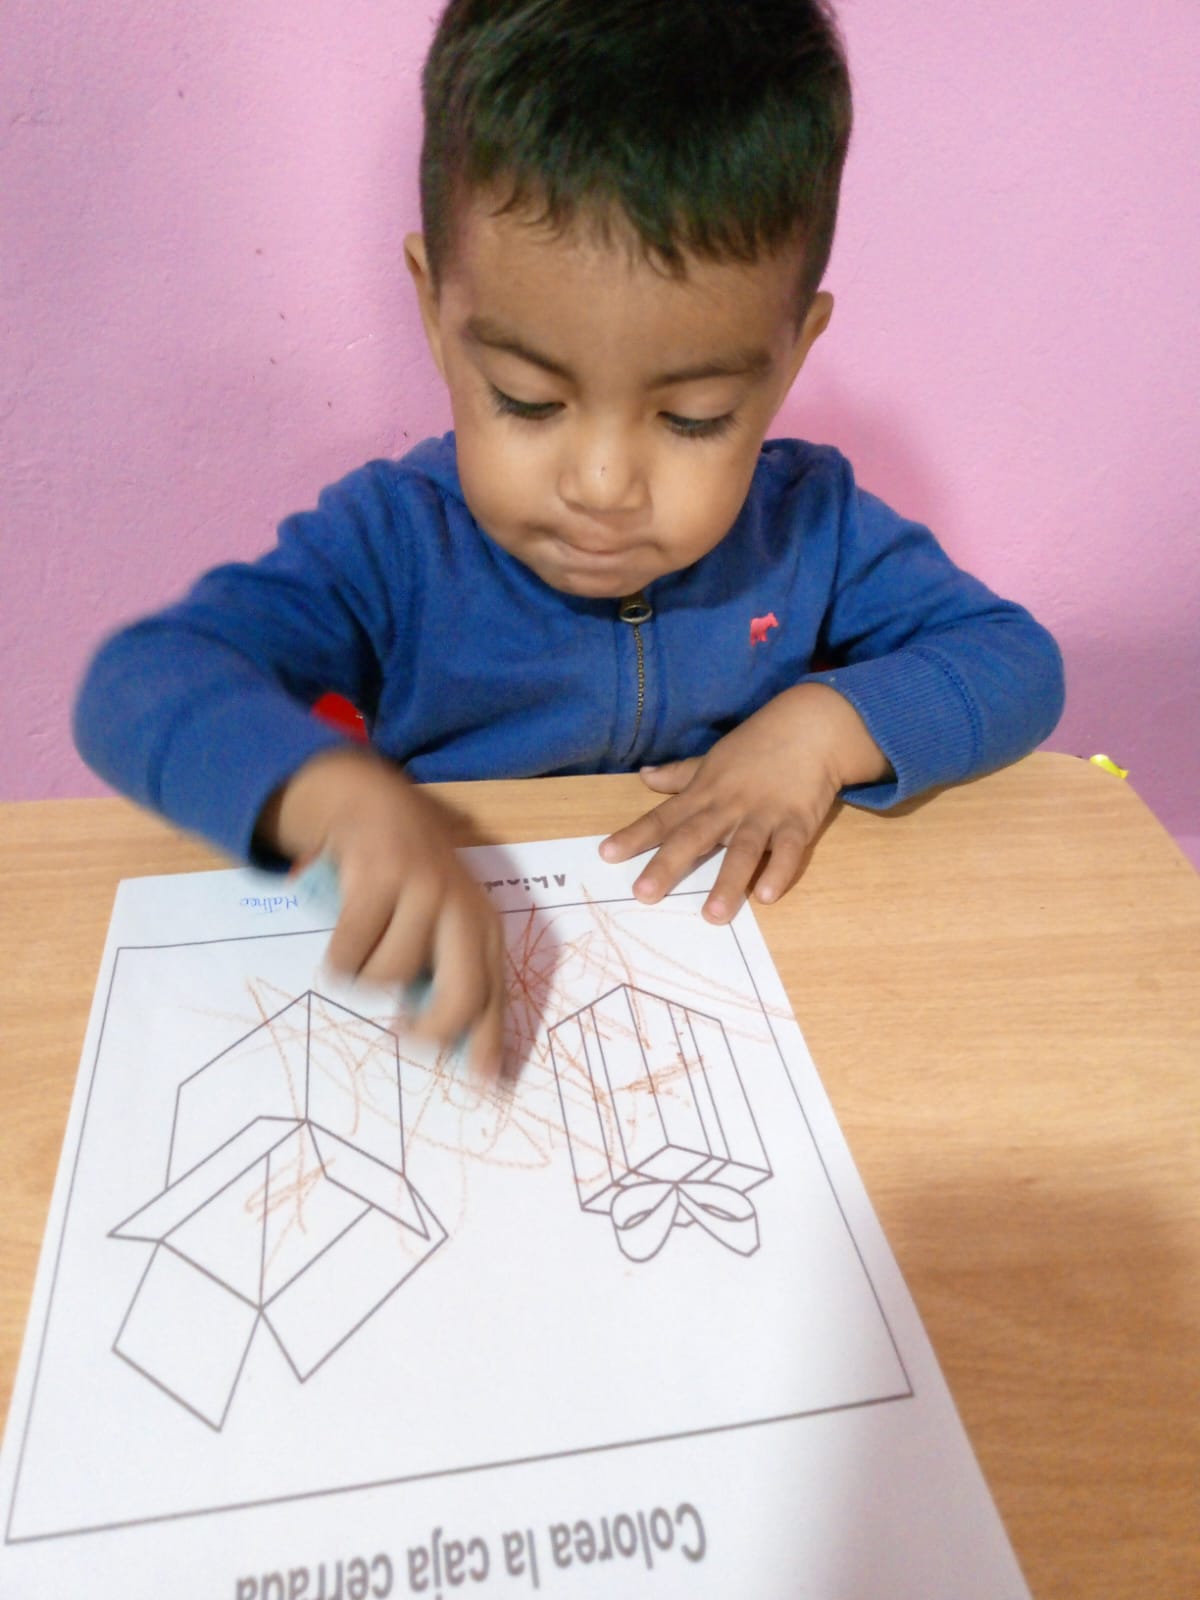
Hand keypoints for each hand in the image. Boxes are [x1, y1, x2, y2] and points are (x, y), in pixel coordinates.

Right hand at [258, 749, 506, 1076]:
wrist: (375, 806)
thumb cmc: (407, 881)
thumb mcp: (439, 923)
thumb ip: (445, 973)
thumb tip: (449, 1049)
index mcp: (484, 928)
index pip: (495, 997)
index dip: (490, 1045)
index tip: (484, 1088)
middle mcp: (464, 910)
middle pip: (461, 996)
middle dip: (429, 1030)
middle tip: (402, 1033)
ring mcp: (426, 890)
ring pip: (392, 976)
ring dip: (366, 979)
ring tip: (362, 953)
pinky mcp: (381, 876)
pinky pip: (351, 951)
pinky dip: (339, 960)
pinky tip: (341, 944)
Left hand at [599, 684, 889, 921]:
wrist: (811, 726)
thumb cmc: (757, 746)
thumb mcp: (713, 759)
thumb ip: (680, 774)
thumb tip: (644, 777)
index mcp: (705, 793)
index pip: (663, 817)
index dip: (634, 835)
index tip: (606, 855)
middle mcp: (729, 806)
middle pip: (694, 837)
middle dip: (668, 865)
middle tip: (644, 895)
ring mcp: (764, 814)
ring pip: (742, 851)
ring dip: (727, 883)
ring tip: (712, 916)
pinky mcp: (798, 822)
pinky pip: (788, 850)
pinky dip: (779, 871)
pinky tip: (766, 896)